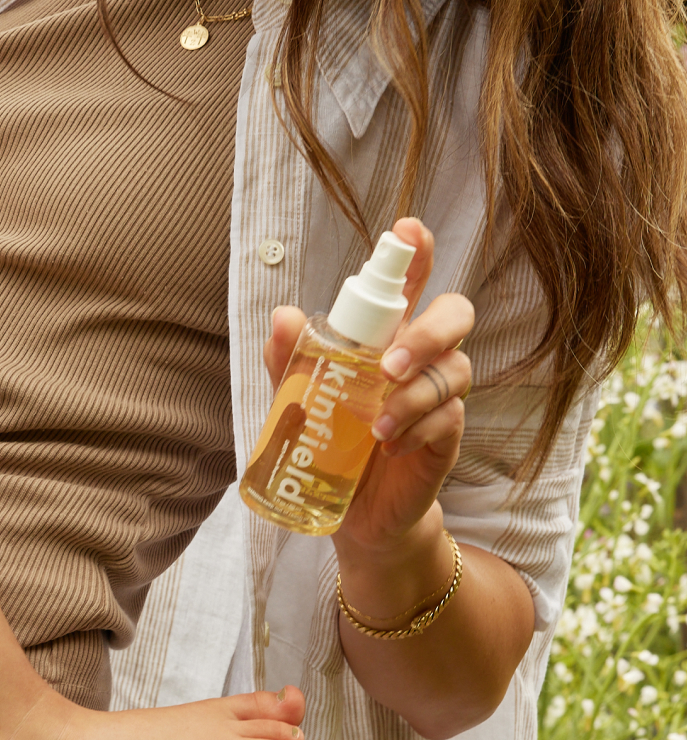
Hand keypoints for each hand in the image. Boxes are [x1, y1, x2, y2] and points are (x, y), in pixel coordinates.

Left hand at [263, 217, 473, 556]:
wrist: (354, 509)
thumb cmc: (332, 438)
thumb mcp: (299, 397)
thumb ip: (290, 359)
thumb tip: (284, 316)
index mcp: (388, 335)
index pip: (411, 282)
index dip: (416, 252)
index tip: (407, 230)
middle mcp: (421, 357)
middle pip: (456, 314)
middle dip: (431, 330)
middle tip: (388, 365)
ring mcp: (439, 395)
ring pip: (455, 370)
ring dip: (414, 395)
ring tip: (375, 425)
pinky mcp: (446, 436)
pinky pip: (450, 418)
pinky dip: (417, 428)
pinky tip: (389, 445)